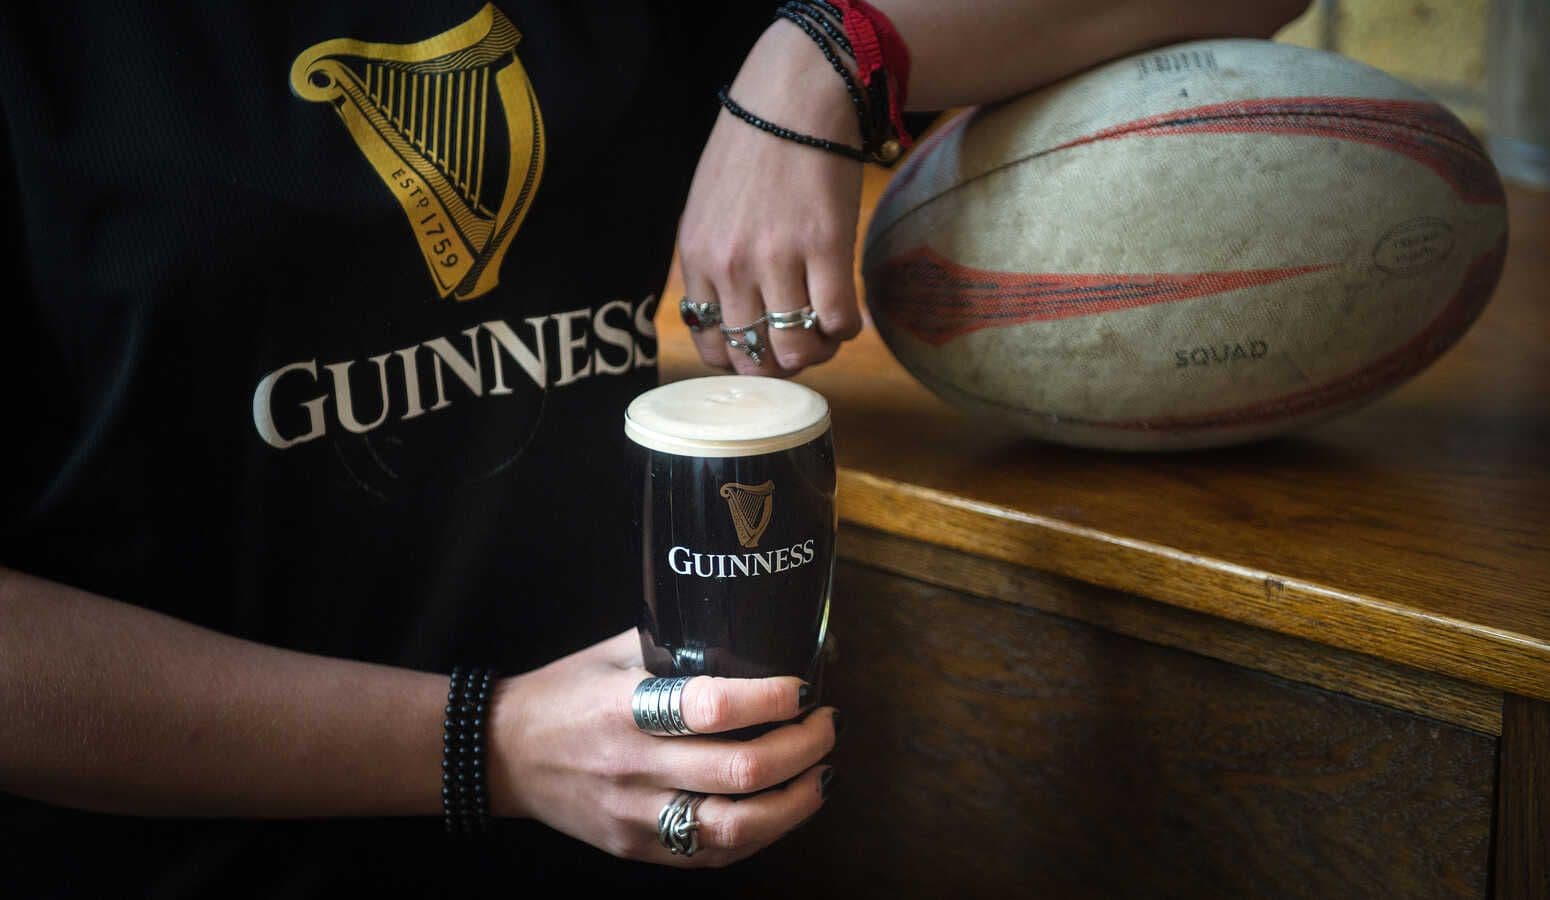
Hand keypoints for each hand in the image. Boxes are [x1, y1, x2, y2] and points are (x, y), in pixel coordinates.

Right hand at [487, 630, 837, 867]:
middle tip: (828, 723)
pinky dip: (762, 834)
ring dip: (797, 801)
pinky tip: (785, 807)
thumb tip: (766, 628)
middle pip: (740, 771)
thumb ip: (683, 642)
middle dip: (804, 747)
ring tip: (823, 772)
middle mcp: (634, 766)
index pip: (713, 707)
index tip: (804, 687)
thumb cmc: (568, 692)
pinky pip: (712, 855)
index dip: (771, 698)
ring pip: (736, 827)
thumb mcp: (618, 651)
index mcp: (627, 707)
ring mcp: (636, 815)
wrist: (504, 754)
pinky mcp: (638, 848)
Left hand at [677, 21, 865, 376]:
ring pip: (796, 350)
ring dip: (816, 351)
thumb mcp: (706, 209)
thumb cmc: (751, 150)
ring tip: (825, 330)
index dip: (740, 360)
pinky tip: (846, 313)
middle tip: (799, 343)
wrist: (794, 99)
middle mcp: (732, 266)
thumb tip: (730, 316)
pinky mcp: (826, 247)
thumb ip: (712, 262)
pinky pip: (837, 321)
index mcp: (699, 259)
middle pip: (753, 360)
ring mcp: (778, 259)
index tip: (761, 347)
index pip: (711, 348)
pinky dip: (846, 330)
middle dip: (779, 364)